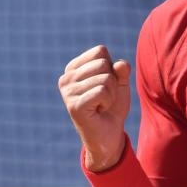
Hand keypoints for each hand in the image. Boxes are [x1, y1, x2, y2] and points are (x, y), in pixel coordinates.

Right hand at [59, 45, 131, 170]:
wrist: (109, 135)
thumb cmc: (112, 108)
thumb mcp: (120, 84)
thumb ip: (121, 70)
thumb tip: (120, 64)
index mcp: (73, 68)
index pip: (100, 51)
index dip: (111, 68)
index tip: (105, 86)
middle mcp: (66, 78)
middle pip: (103, 63)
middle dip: (112, 81)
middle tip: (104, 98)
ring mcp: (67, 92)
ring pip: (105, 78)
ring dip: (111, 93)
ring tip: (101, 105)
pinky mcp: (74, 105)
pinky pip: (102, 91)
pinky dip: (108, 101)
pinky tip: (99, 111)